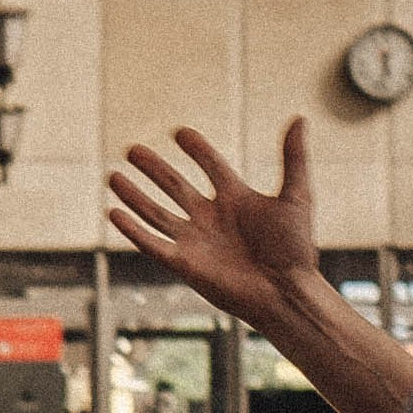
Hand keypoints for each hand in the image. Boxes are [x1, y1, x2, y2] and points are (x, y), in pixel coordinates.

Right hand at [107, 118, 322, 331]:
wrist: (287, 293)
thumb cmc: (296, 250)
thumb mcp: (297, 197)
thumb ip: (294, 159)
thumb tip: (299, 118)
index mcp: (236, 199)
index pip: (210, 166)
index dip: (197, 149)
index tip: (180, 133)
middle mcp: (211, 218)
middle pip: (175, 186)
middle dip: (153, 168)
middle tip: (132, 150)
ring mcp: (196, 240)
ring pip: (157, 213)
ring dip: (134, 196)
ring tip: (113, 176)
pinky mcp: (185, 264)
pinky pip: (152, 244)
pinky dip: (132, 230)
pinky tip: (114, 213)